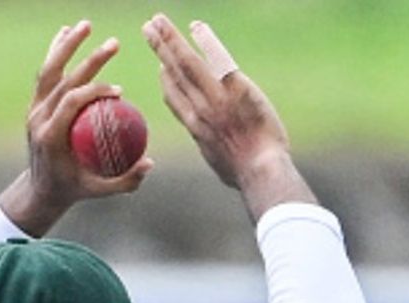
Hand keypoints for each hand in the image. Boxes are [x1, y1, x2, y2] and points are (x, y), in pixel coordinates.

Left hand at [0, 20, 153, 234]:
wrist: (40, 189)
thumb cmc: (74, 189)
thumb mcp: (100, 191)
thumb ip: (125, 180)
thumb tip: (150, 162)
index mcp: (50, 135)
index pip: (71, 103)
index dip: (94, 91)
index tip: (119, 90)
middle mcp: (38, 117)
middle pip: (62, 80)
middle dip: (89, 60)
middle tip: (114, 44)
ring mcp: (34, 108)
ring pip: (49, 70)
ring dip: (67, 45)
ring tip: (86, 25)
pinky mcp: (35, 104)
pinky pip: (46, 74)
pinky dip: (57, 53)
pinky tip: (66, 34)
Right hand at [142, 14, 313, 217]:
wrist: (261, 171)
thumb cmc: (246, 175)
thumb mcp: (222, 166)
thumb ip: (216, 151)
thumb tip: (220, 154)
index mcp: (196, 128)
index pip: (174, 98)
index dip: (166, 81)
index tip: (160, 67)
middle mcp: (200, 108)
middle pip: (174, 72)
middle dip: (159, 49)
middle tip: (147, 29)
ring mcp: (215, 97)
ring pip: (186, 62)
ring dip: (170, 38)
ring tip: (157, 20)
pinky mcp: (236, 88)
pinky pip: (217, 58)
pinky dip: (205, 41)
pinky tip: (196, 26)